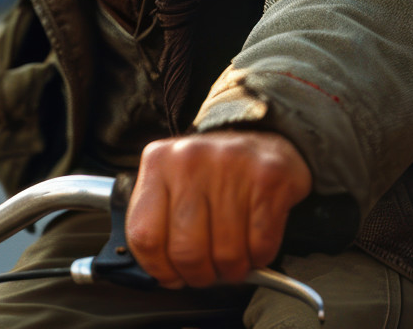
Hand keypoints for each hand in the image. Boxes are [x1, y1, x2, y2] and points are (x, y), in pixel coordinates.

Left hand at [125, 130, 311, 288]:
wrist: (261, 137)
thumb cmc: (212, 172)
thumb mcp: (172, 182)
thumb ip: (158, 221)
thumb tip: (161, 274)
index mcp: (158, 163)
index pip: (144, 235)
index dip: (159, 269)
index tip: (172, 276)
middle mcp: (190, 159)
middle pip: (187, 251)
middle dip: (200, 275)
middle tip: (209, 272)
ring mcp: (230, 165)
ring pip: (226, 254)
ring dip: (233, 269)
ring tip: (234, 256)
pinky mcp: (267, 177)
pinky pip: (261, 244)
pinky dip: (259, 256)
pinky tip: (254, 240)